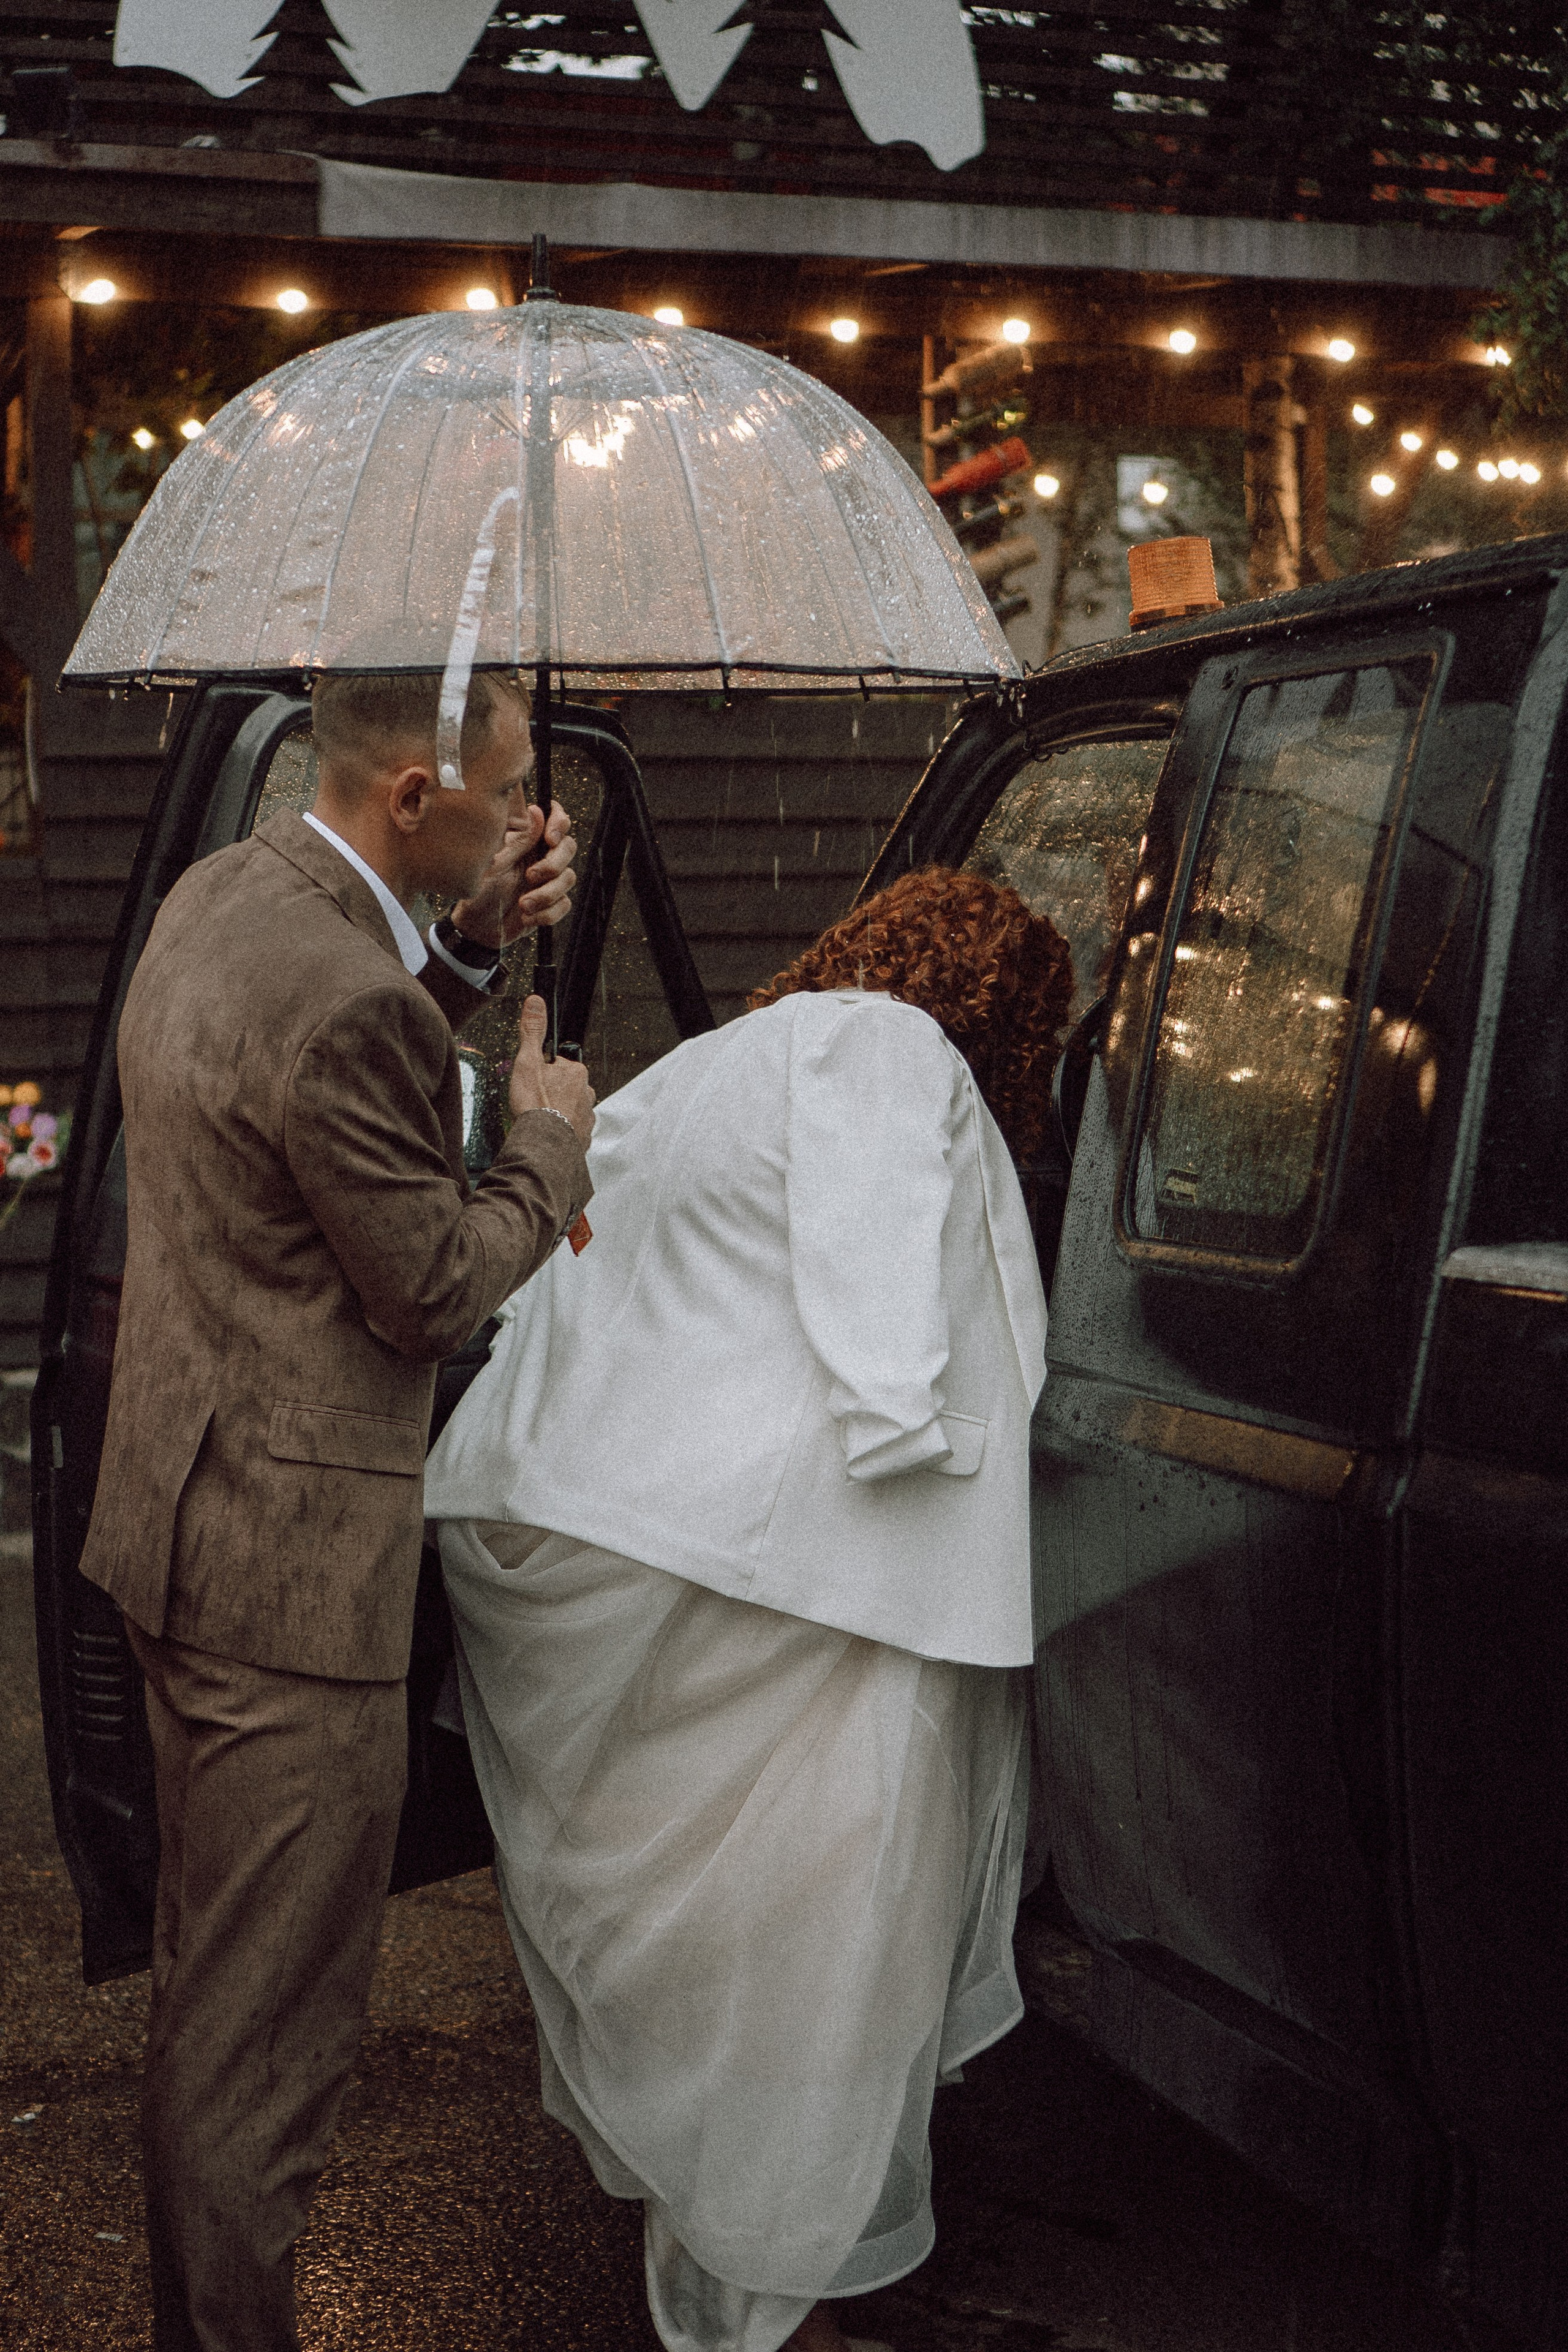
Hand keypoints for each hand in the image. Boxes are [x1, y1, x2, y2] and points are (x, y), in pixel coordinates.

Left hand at [450, 801, 576, 948]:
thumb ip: (519, 841)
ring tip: (523, 905)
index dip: (559, 822)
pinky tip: (527, 917)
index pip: (555, 820)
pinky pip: (565, 904)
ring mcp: (549, 881)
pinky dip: (547, 914)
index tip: (549, 839)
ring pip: (569, 877)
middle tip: (530, 876)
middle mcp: (541, 857)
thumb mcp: (495, 865)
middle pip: (568, 847)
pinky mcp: (552, 904)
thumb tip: (537, 812)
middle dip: (553, 864)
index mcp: (528, 842)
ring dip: (546, 894)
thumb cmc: (479, 892)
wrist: (477, 928)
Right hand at [508, 995, 594, 1147]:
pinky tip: (547, 1133)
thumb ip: (533, 1031)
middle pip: (566, 1087)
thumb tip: (536, 1003)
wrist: (542, 1145)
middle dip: (551, 1092)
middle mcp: (587, 1094)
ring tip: (539, 1118)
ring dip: (556, 1112)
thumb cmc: (535, 1105)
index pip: (559, 1065)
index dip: (543, 1072)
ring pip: (569, 1109)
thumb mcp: (528, 1061)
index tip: (533, 1081)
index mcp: (576, 1073)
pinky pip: (571, 1130)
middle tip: (534, 1101)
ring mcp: (586, 1117)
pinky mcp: (583, 1139)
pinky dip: (560, 1131)